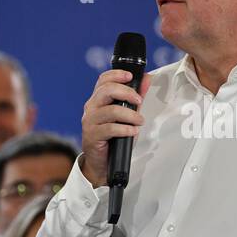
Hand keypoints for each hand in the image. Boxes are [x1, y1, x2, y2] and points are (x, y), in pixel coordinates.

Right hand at [79, 69, 152, 186]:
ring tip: (140, 121)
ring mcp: (90, 121)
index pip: (103, 80)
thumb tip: (147, 79)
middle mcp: (91, 108)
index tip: (131, 76)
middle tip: (139, 101)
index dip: (116, 75)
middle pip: (106, 90)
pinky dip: (125, 129)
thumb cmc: (113, 137)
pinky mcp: (92, 135)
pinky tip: (132, 131)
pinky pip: (110, 128)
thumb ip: (135, 97)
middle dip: (127, 92)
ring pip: (111, 110)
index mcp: (98, 100)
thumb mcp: (127, 115)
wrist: (102, 162)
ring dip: (130, 115)